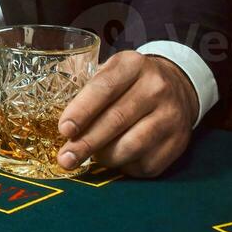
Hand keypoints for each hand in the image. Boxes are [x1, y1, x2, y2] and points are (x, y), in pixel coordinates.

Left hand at [56, 51, 198, 177]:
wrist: (177, 88)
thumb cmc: (130, 82)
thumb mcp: (110, 70)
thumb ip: (84, 85)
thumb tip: (53, 112)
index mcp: (132, 65)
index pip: (104, 88)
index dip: (82, 110)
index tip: (64, 129)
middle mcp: (156, 88)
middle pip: (116, 120)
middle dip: (86, 143)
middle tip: (65, 158)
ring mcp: (170, 116)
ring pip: (131, 146)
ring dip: (104, 157)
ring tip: (88, 157)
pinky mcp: (178, 142)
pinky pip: (145, 163)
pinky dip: (124, 166)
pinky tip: (114, 159)